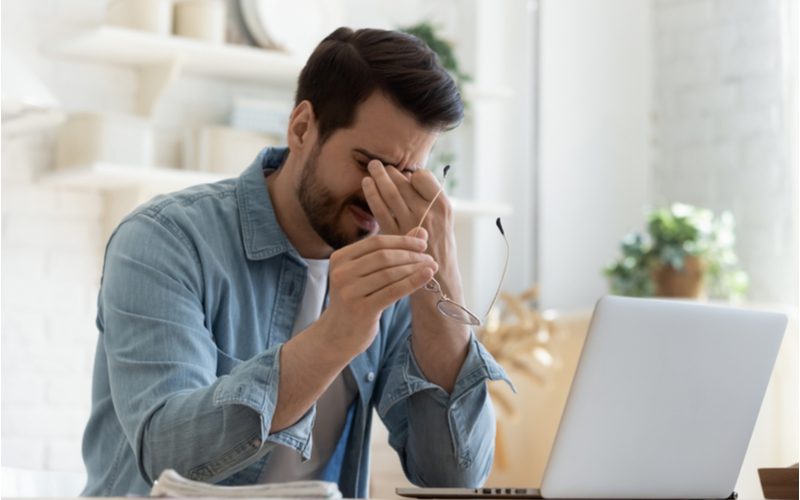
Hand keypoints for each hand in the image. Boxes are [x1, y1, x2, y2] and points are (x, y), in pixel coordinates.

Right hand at [322, 229, 437, 354]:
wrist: (338, 334)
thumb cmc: (357, 299)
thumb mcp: (368, 273)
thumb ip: (391, 251)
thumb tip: (421, 232)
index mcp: (340, 258)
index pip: (376, 242)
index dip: (402, 241)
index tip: (422, 244)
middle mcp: (341, 273)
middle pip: (384, 256)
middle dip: (410, 255)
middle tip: (429, 258)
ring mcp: (349, 291)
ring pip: (390, 273)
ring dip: (414, 268)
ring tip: (431, 268)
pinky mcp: (361, 309)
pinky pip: (393, 291)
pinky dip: (413, 282)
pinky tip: (427, 276)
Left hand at [362, 160, 460, 298]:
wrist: (438, 279)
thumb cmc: (439, 247)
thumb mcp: (443, 221)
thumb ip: (428, 202)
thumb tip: (407, 178)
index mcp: (442, 206)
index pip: (423, 177)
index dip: (411, 174)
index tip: (404, 174)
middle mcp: (428, 213)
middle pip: (404, 184)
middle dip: (389, 172)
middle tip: (377, 163)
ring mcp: (411, 224)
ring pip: (391, 194)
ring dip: (379, 178)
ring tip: (371, 168)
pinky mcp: (395, 235)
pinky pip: (381, 210)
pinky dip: (372, 195)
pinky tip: (366, 185)